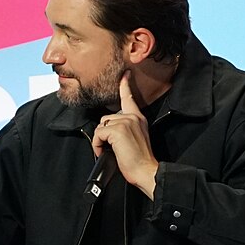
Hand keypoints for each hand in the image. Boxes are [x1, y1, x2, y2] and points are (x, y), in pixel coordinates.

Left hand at [90, 75, 160, 197]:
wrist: (146, 170)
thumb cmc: (139, 160)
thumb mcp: (136, 138)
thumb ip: (127, 128)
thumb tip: (110, 129)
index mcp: (138, 118)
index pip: (129, 98)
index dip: (125, 85)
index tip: (124, 74)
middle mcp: (133, 117)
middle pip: (106, 118)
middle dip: (105, 134)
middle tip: (113, 148)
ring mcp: (125, 122)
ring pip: (101, 126)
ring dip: (101, 140)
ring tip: (111, 151)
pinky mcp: (117, 130)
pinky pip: (98, 134)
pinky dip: (97, 145)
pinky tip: (106, 152)